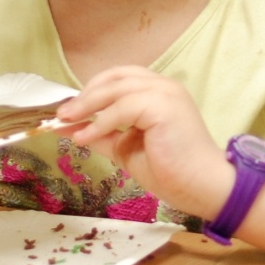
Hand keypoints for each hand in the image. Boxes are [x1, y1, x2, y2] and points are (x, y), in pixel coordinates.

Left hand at [57, 66, 232, 217]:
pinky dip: (100, 122)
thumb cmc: (171, 171)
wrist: (202, 186)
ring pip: (116, 88)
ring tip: (68, 123)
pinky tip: (85, 138)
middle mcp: (163, 85)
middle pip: (115, 78)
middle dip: (85, 95)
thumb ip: (103, 134)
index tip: (70, 111)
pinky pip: (123, 108)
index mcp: (158, 92)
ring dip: (87, 105)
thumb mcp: (127, 149)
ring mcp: (165, 92)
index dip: (92, 90)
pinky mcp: (163, 105)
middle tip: (62, 115)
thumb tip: (70, 128)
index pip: (119, 78)